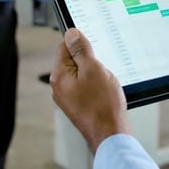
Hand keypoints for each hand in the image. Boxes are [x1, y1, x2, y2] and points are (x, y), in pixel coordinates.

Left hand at [50, 28, 129, 151]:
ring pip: (81, 73)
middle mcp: (60, 87)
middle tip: (102, 67)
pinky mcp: (78, 104)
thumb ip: (81, 50)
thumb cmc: (102, 105)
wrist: (110, 134)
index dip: (81, 43)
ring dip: (94, 72)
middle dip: (89, 59)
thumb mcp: (93, 69)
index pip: (64, 46)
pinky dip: (95, 84)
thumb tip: (71, 33)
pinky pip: (85, 86)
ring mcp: (68, 97)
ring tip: (104, 81)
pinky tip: (105, 91)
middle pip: (72, 59)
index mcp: (59, 76)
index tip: (94, 46)